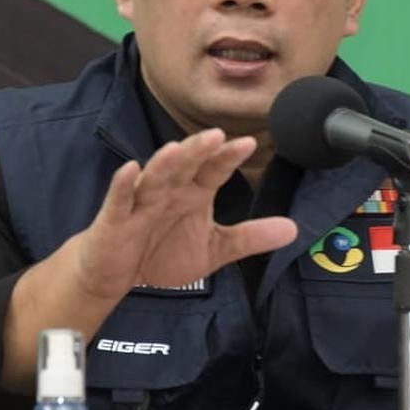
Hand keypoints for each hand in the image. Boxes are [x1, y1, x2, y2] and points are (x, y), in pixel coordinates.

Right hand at [71, 128, 297, 300]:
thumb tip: (294, 230)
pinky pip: (120, 199)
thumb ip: (250, 237)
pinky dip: (124, 184)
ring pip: (155, 177)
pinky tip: (130, 168)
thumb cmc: (163, 252)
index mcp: (194, 193)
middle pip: (186, 166)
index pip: (214, 170)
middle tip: (217, 135)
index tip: (249, 143)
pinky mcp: (116, 218)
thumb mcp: (214, 249)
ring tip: (178, 148)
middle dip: (199, 150)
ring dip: (165, 162)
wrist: (116, 274)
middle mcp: (170, 191)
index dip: (228, 157)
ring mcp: (142, 202)